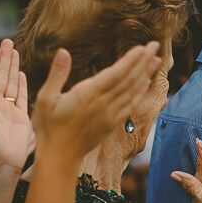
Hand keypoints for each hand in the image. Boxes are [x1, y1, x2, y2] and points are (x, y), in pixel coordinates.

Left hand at [0, 39, 33, 170]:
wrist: (0, 161)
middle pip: (0, 75)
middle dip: (4, 58)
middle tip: (8, 41)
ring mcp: (9, 109)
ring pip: (11, 82)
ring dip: (13, 66)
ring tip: (15, 50)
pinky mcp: (21, 116)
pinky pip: (22, 96)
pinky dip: (22, 84)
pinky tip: (21, 72)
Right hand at [31, 42, 161, 170]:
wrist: (60, 157)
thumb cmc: (49, 127)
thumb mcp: (45, 98)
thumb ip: (57, 74)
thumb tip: (63, 51)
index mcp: (88, 95)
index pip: (115, 74)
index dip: (130, 61)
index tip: (142, 48)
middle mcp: (103, 105)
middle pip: (128, 80)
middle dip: (143, 62)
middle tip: (156, 46)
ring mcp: (109, 115)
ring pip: (132, 92)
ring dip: (145, 75)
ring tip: (156, 60)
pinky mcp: (111, 124)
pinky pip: (130, 105)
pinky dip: (139, 93)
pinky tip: (145, 84)